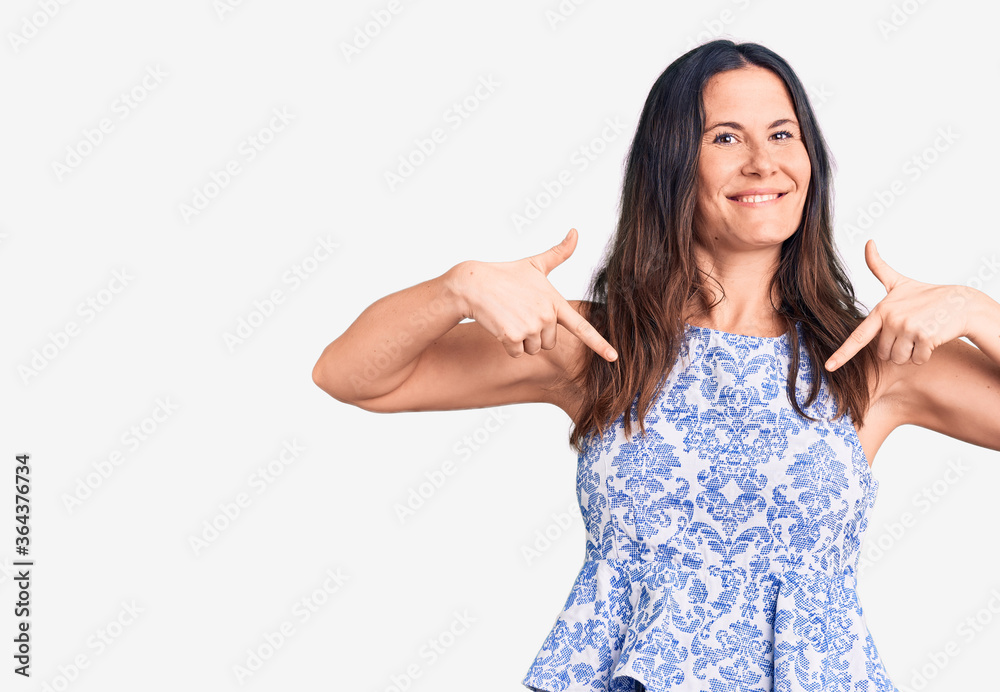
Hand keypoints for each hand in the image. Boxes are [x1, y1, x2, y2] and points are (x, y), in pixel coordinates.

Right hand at [454, 228, 617, 360]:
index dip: (599, 344)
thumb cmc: (505, 274)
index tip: (614, 357)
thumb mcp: (535, 263)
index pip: (582, 327)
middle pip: (549, 342)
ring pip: (533, 349)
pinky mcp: (513, 336)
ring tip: (510, 317)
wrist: (475, 284)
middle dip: (535, 334)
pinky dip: (507, 344)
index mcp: (554, 301)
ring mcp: (530, 326)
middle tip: (520, 314)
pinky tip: (500, 325)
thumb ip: (559, 252)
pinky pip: (516, 352)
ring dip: (521, 340)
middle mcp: (546, 315)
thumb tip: (576, 231)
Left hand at [825, 239, 969, 370]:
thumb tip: (868, 242)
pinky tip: (931, 339)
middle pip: (883, 354)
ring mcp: (908, 328)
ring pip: (899, 359)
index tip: (829, 366)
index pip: (858, 336)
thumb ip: (879, 267)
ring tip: (920, 335)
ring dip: (910, 354)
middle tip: (910, 333)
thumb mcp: (899, 282)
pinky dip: (924, 355)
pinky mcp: (925, 337)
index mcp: (882, 310)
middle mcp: (892, 319)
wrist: (961, 303)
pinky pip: (917, 360)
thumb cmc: (927, 295)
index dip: (842, 353)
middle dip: (896, 350)